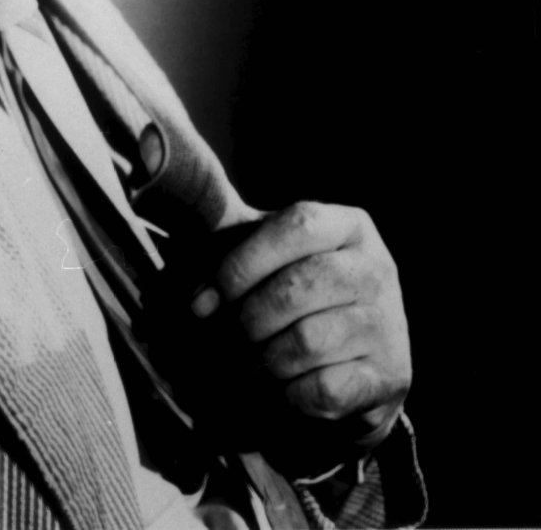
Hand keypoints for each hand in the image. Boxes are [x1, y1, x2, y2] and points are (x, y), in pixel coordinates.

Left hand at [188, 202, 411, 472]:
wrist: (353, 364)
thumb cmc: (294, 294)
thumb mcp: (264, 251)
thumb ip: (216, 217)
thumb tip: (150, 148)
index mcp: (348, 225)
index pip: (296, 225)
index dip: (242, 262)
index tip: (206, 298)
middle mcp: (376, 268)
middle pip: (296, 288)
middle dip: (247, 319)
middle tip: (232, 336)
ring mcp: (389, 323)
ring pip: (306, 343)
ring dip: (263, 360)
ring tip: (255, 361)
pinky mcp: (390, 376)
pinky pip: (322, 388)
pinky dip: (289, 393)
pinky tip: (285, 385)